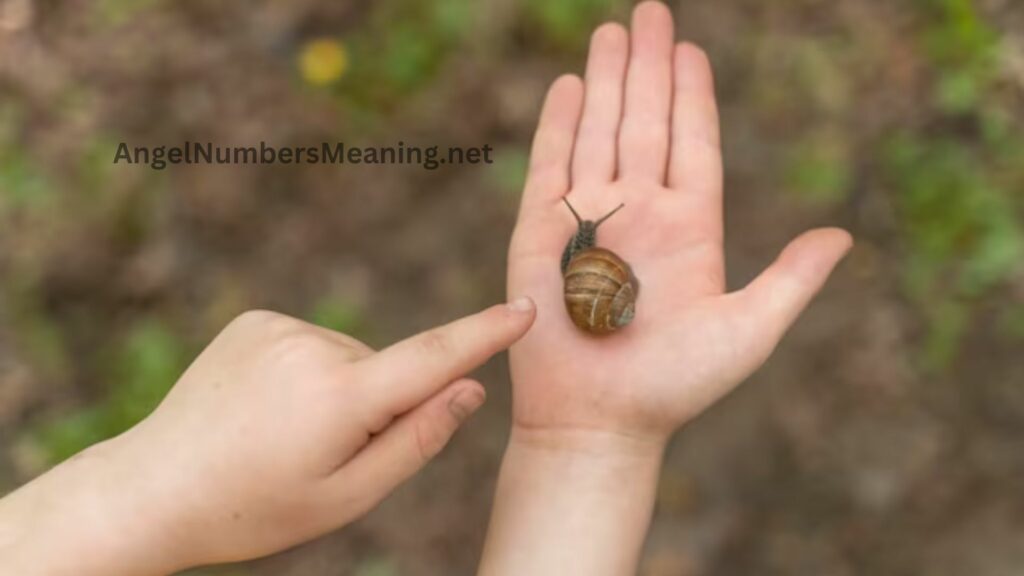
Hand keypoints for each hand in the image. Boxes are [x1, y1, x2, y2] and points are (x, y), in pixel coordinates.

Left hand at [0, 301, 534, 575]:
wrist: (155, 489)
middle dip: (378, 406)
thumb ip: (416, 440)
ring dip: (340, 391)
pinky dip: (309, 373)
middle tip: (322, 456)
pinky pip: (312, 344)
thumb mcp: (347, 496)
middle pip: (387, 370)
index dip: (484, 335)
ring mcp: (279, 328)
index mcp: (339, 398)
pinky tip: (268, 407)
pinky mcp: (256, 321)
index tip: (526, 310)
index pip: (432, 358)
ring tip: (284, 435)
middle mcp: (311, 348)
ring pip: (350, 358)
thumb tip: (470, 389)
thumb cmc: (257, 507)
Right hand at [507, 2, 851, 445]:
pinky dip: (559, 125)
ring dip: (605, 81)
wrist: (600, 420)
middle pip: (645, 121)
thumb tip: (840, 237)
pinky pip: (550, 166)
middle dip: (647, 66)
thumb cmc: (673, 386)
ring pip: (599, 131)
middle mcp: (639, 212)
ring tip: (610, 33)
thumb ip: (791, 279)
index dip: (692, 94)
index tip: (691, 47)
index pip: (692, 142)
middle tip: (647, 10)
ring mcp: (589, 217)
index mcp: (689, 227)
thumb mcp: (748, 330)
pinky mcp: (542, 232)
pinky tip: (567, 87)